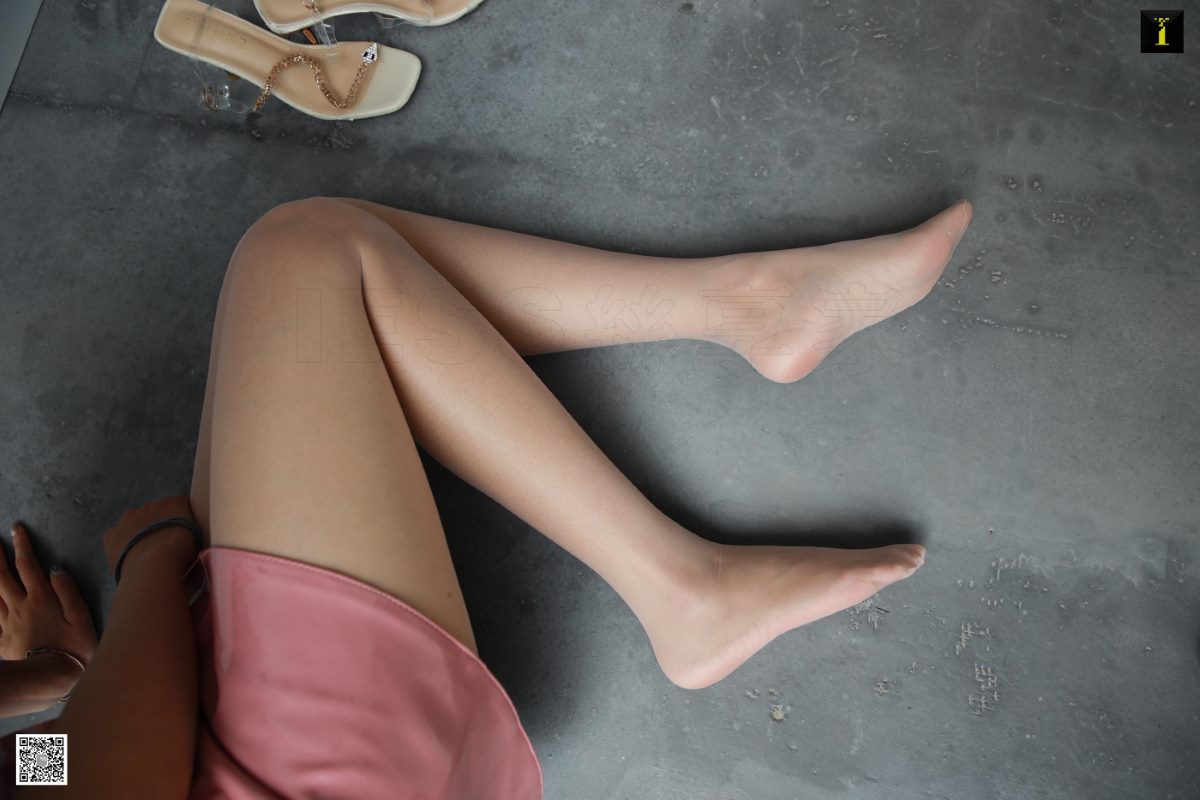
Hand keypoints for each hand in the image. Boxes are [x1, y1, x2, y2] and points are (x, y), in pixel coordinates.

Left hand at [0, 522, 97, 666]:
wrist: (51, 680)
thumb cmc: (74, 649)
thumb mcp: (81, 618)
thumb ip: (68, 591)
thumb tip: (56, 568)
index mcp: (41, 598)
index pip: (28, 565)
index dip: (22, 545)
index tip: (16, 529)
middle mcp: (19, 606)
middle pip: (2, 576)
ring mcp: (6, 624)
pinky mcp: (0, 639)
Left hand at [102, 496, 198, 576]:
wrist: (153, 567)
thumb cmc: (181, 555)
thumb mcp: (196, 540)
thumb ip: (190, 533)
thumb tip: (187, 539)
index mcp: (175, 504)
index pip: (180, 506)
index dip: (182, 522)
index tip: (183, 536)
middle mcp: (151, 505)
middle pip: (156, 513)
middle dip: (159, 526)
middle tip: (164, 546)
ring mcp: (128, 518)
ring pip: (134, 522)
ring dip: (140, 532)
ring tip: (146, 553)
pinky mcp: (111, 534)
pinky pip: (117, 536)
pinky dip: (122, 544)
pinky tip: (129, 556)